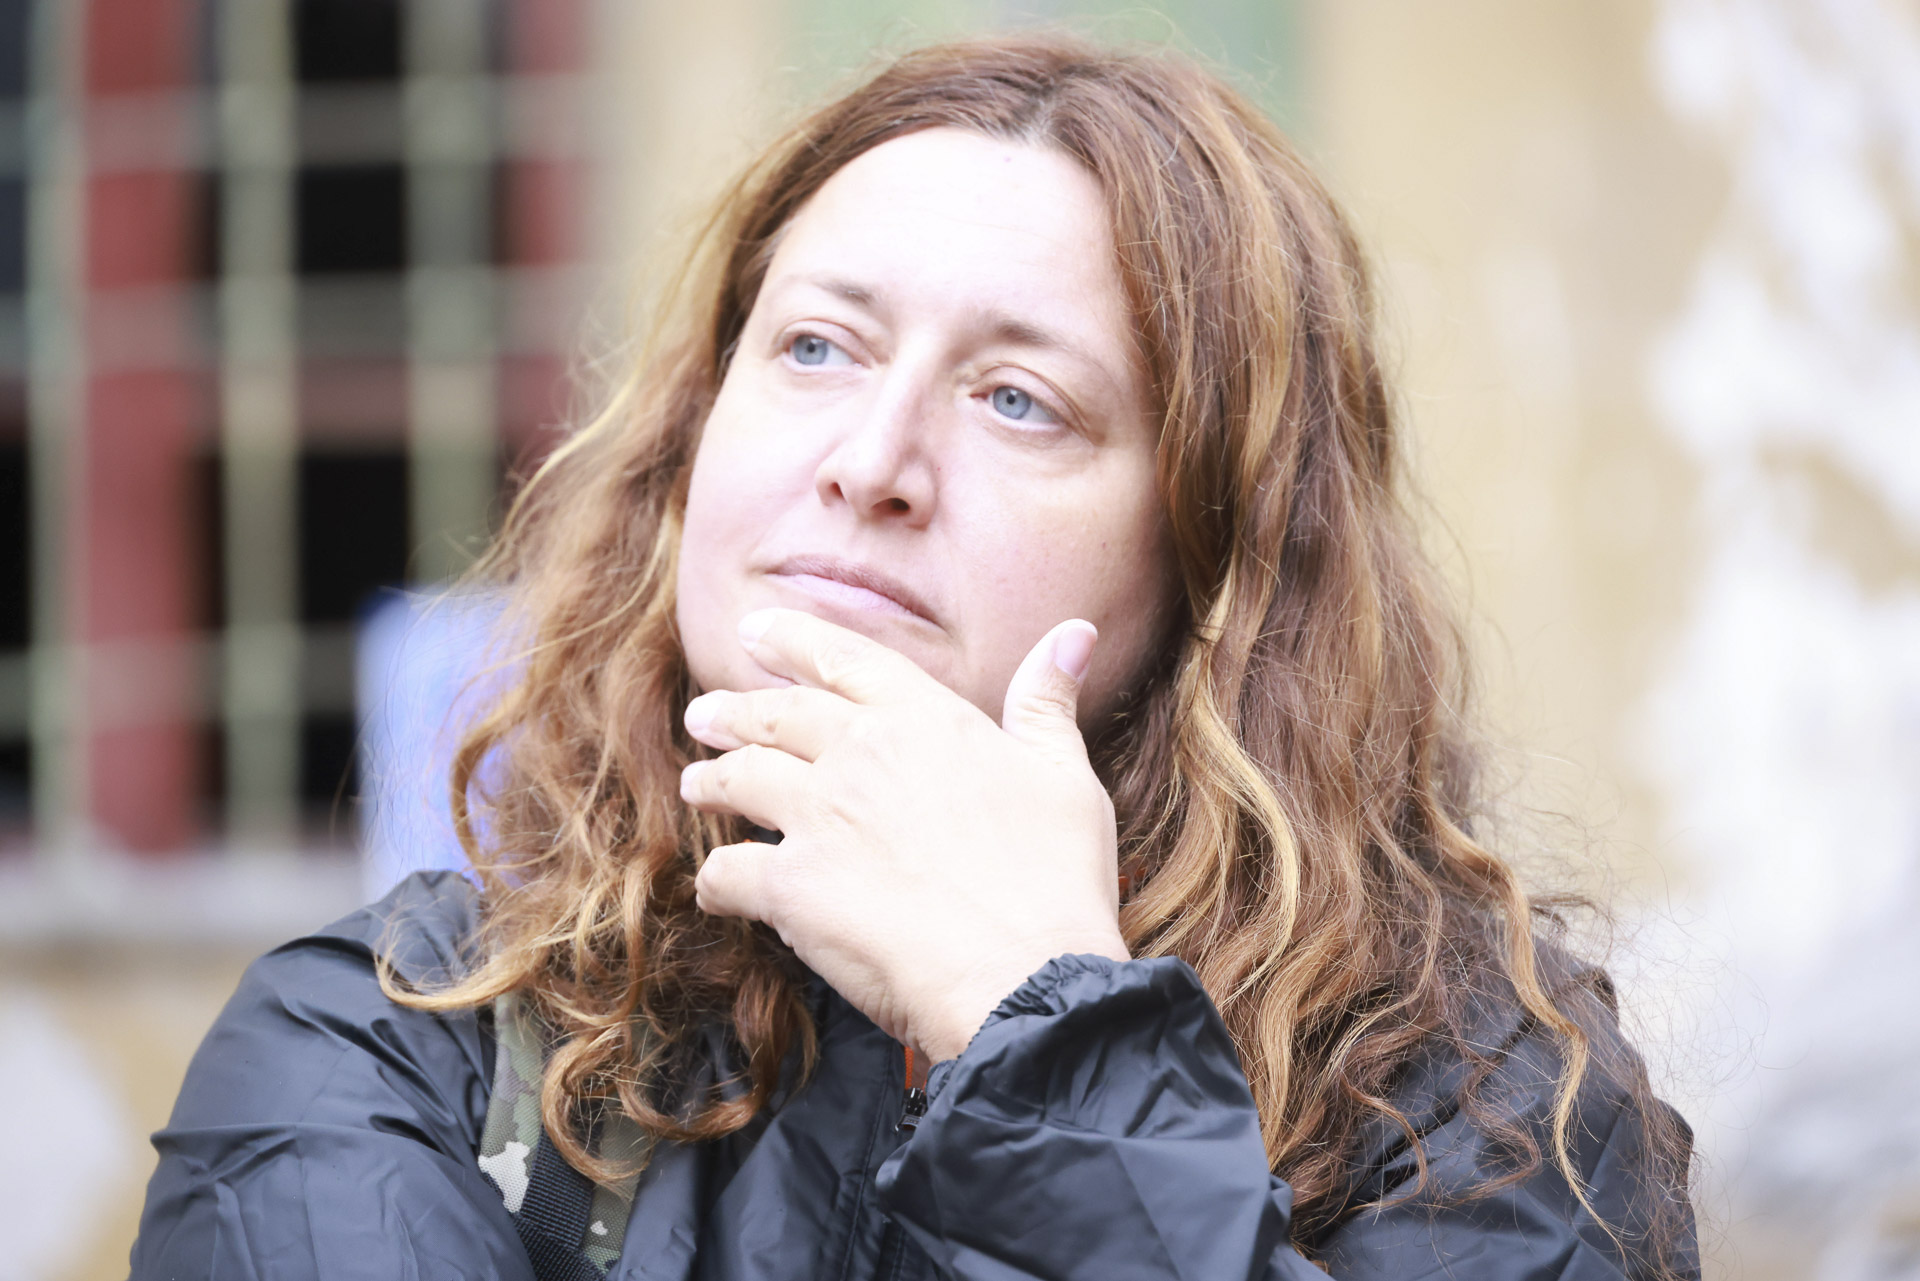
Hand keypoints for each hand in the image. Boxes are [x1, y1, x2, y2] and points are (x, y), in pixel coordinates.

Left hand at [680, 608, 1129, 1060]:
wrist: (1024, 973)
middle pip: (776, 715)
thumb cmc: (1056, 879)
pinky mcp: (791, 886)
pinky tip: (716, 888)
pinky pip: (729, 870)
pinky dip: (716, 878)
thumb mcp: (1065, 775)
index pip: (844, 659)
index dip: (794, 640)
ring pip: (740, 781)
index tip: (757, 630)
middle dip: (733, 711)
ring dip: (712, 782)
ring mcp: (820, 817)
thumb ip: (1047, 702)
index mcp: (926, 719)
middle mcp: (861, 754)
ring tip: (699, 785)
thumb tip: (1072, 633)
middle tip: (703, 714)